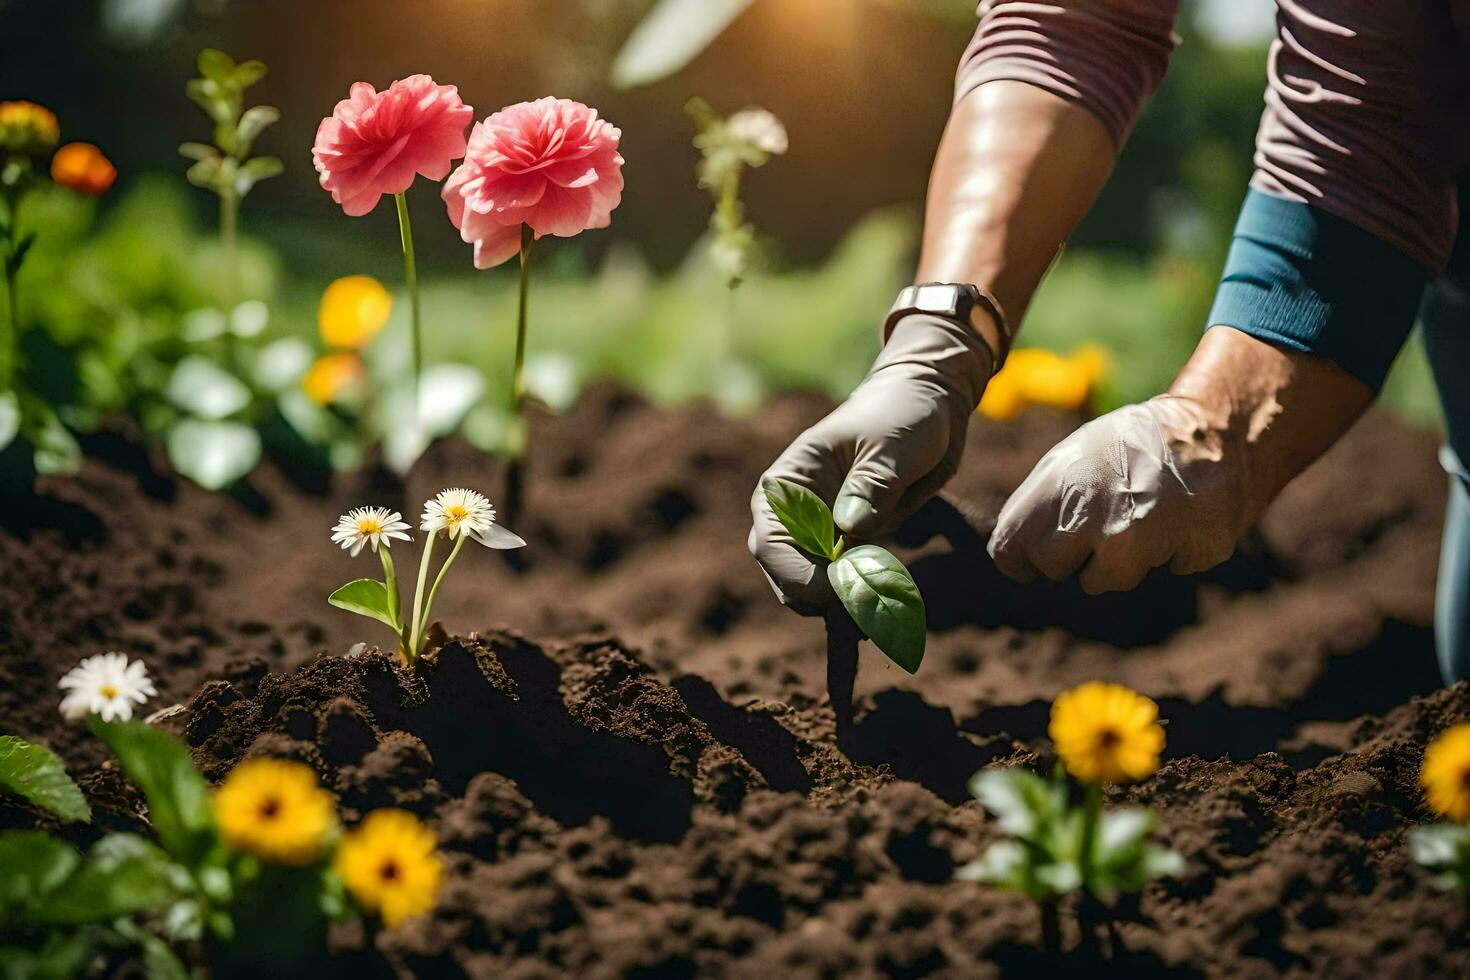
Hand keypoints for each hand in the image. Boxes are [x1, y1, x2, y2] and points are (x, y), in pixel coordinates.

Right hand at [749, 314, 992, 610]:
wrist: (928, 406)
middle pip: (784, 573)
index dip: (800, 574)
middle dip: (819, 597)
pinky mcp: (850, 544)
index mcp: (788, 482)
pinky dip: (863, 597)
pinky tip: (888, 600)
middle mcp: (795, 512)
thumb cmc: (902, 414)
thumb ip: (871, 485)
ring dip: (843, 603)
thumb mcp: (892, 443)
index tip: (842, 589)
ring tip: (882, 606)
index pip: (771, 541)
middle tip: (866, 607)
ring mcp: (822, 532)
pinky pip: (846, 583)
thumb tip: (850, 528)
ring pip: (813, 587)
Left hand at [988, 395, 1253, 593]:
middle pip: (1049, 568)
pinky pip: (1149, 576)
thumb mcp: (1075, 458)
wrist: (1212, 434)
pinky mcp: (1171, 556)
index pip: (1008, 549)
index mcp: (1056, 486)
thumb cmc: (1133, 447)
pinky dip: (1157, 559)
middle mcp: (1088, 514)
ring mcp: (1131, 539)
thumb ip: (1041, 503)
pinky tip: (1169, 526)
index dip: (1021, 556)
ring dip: (1114, 562)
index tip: (1038, 550)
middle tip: (1094, 528)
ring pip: (1098, 581)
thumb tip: (1011, 550)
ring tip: (1137, 519)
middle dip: (1068, 556)